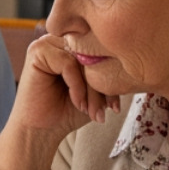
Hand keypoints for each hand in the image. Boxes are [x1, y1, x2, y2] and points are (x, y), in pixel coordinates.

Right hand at [0, 35, 120, 169]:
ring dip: (90, 88)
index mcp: (73, 44)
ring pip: (82, 58)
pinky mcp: (37, 51)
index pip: (101, 51)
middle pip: (93, 54)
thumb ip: (108, 72)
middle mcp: (60, 39)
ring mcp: (47, 43)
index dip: (111, 76)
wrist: (41, 131)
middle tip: (105, 111)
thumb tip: (131, 59)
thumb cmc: (67, 111)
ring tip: (90, 110)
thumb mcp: (96, 90)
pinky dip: (76, 85)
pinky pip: (68, 62)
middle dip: (102, 85)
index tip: (114, 106)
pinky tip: (77, 102)